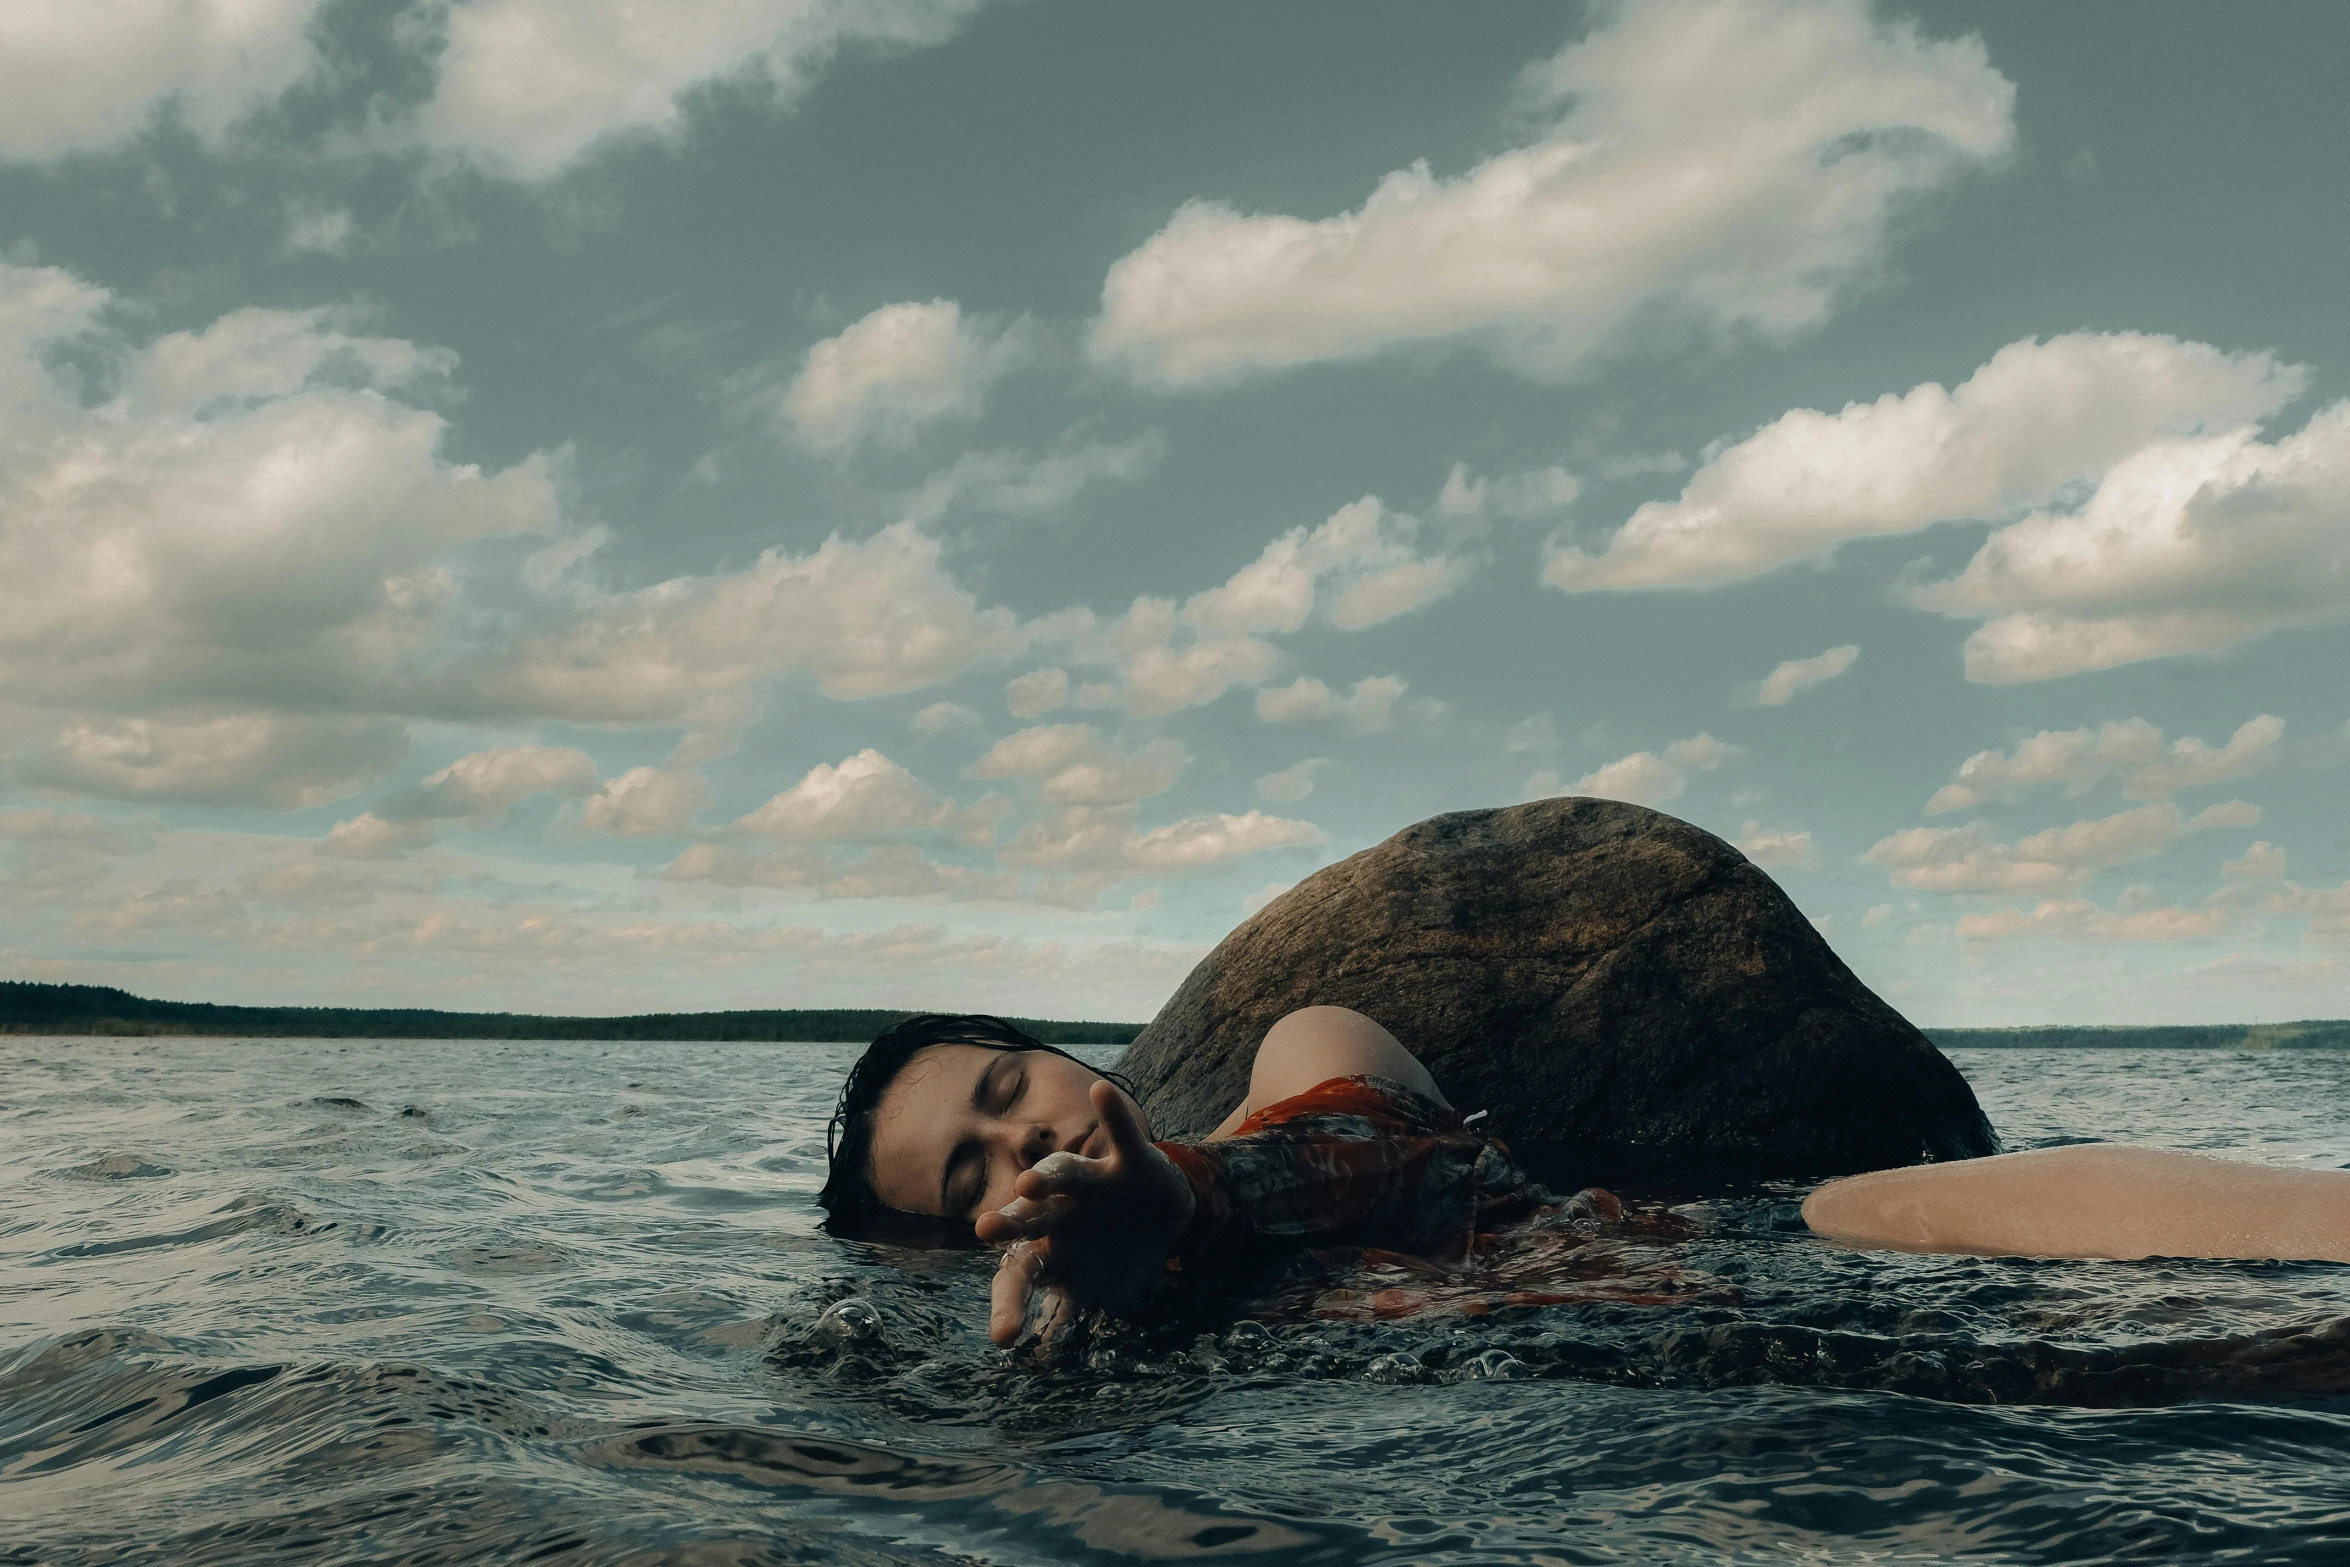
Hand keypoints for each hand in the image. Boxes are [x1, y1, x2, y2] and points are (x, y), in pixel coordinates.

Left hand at [977, 1079, 1194, 1346]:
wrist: (1160, 1210)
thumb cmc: (1113, 1251)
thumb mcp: (1094, 1289)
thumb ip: (1069, 1318)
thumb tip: (1046, 1362)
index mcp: (1052, 1248)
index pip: (1021, 1274)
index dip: (1011, 1303)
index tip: (1004, 1339)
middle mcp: (1064, 1212)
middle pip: (1032, 1219)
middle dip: (1012, 1223)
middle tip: (986, 1229)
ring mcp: (1094, 1185)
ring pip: (1065, 1175)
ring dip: (1049, 1177)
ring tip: (1029, 1181)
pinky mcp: (1130, 1160)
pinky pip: (1122, 1133)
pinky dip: (1114, 1113)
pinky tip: (1100, 1091)